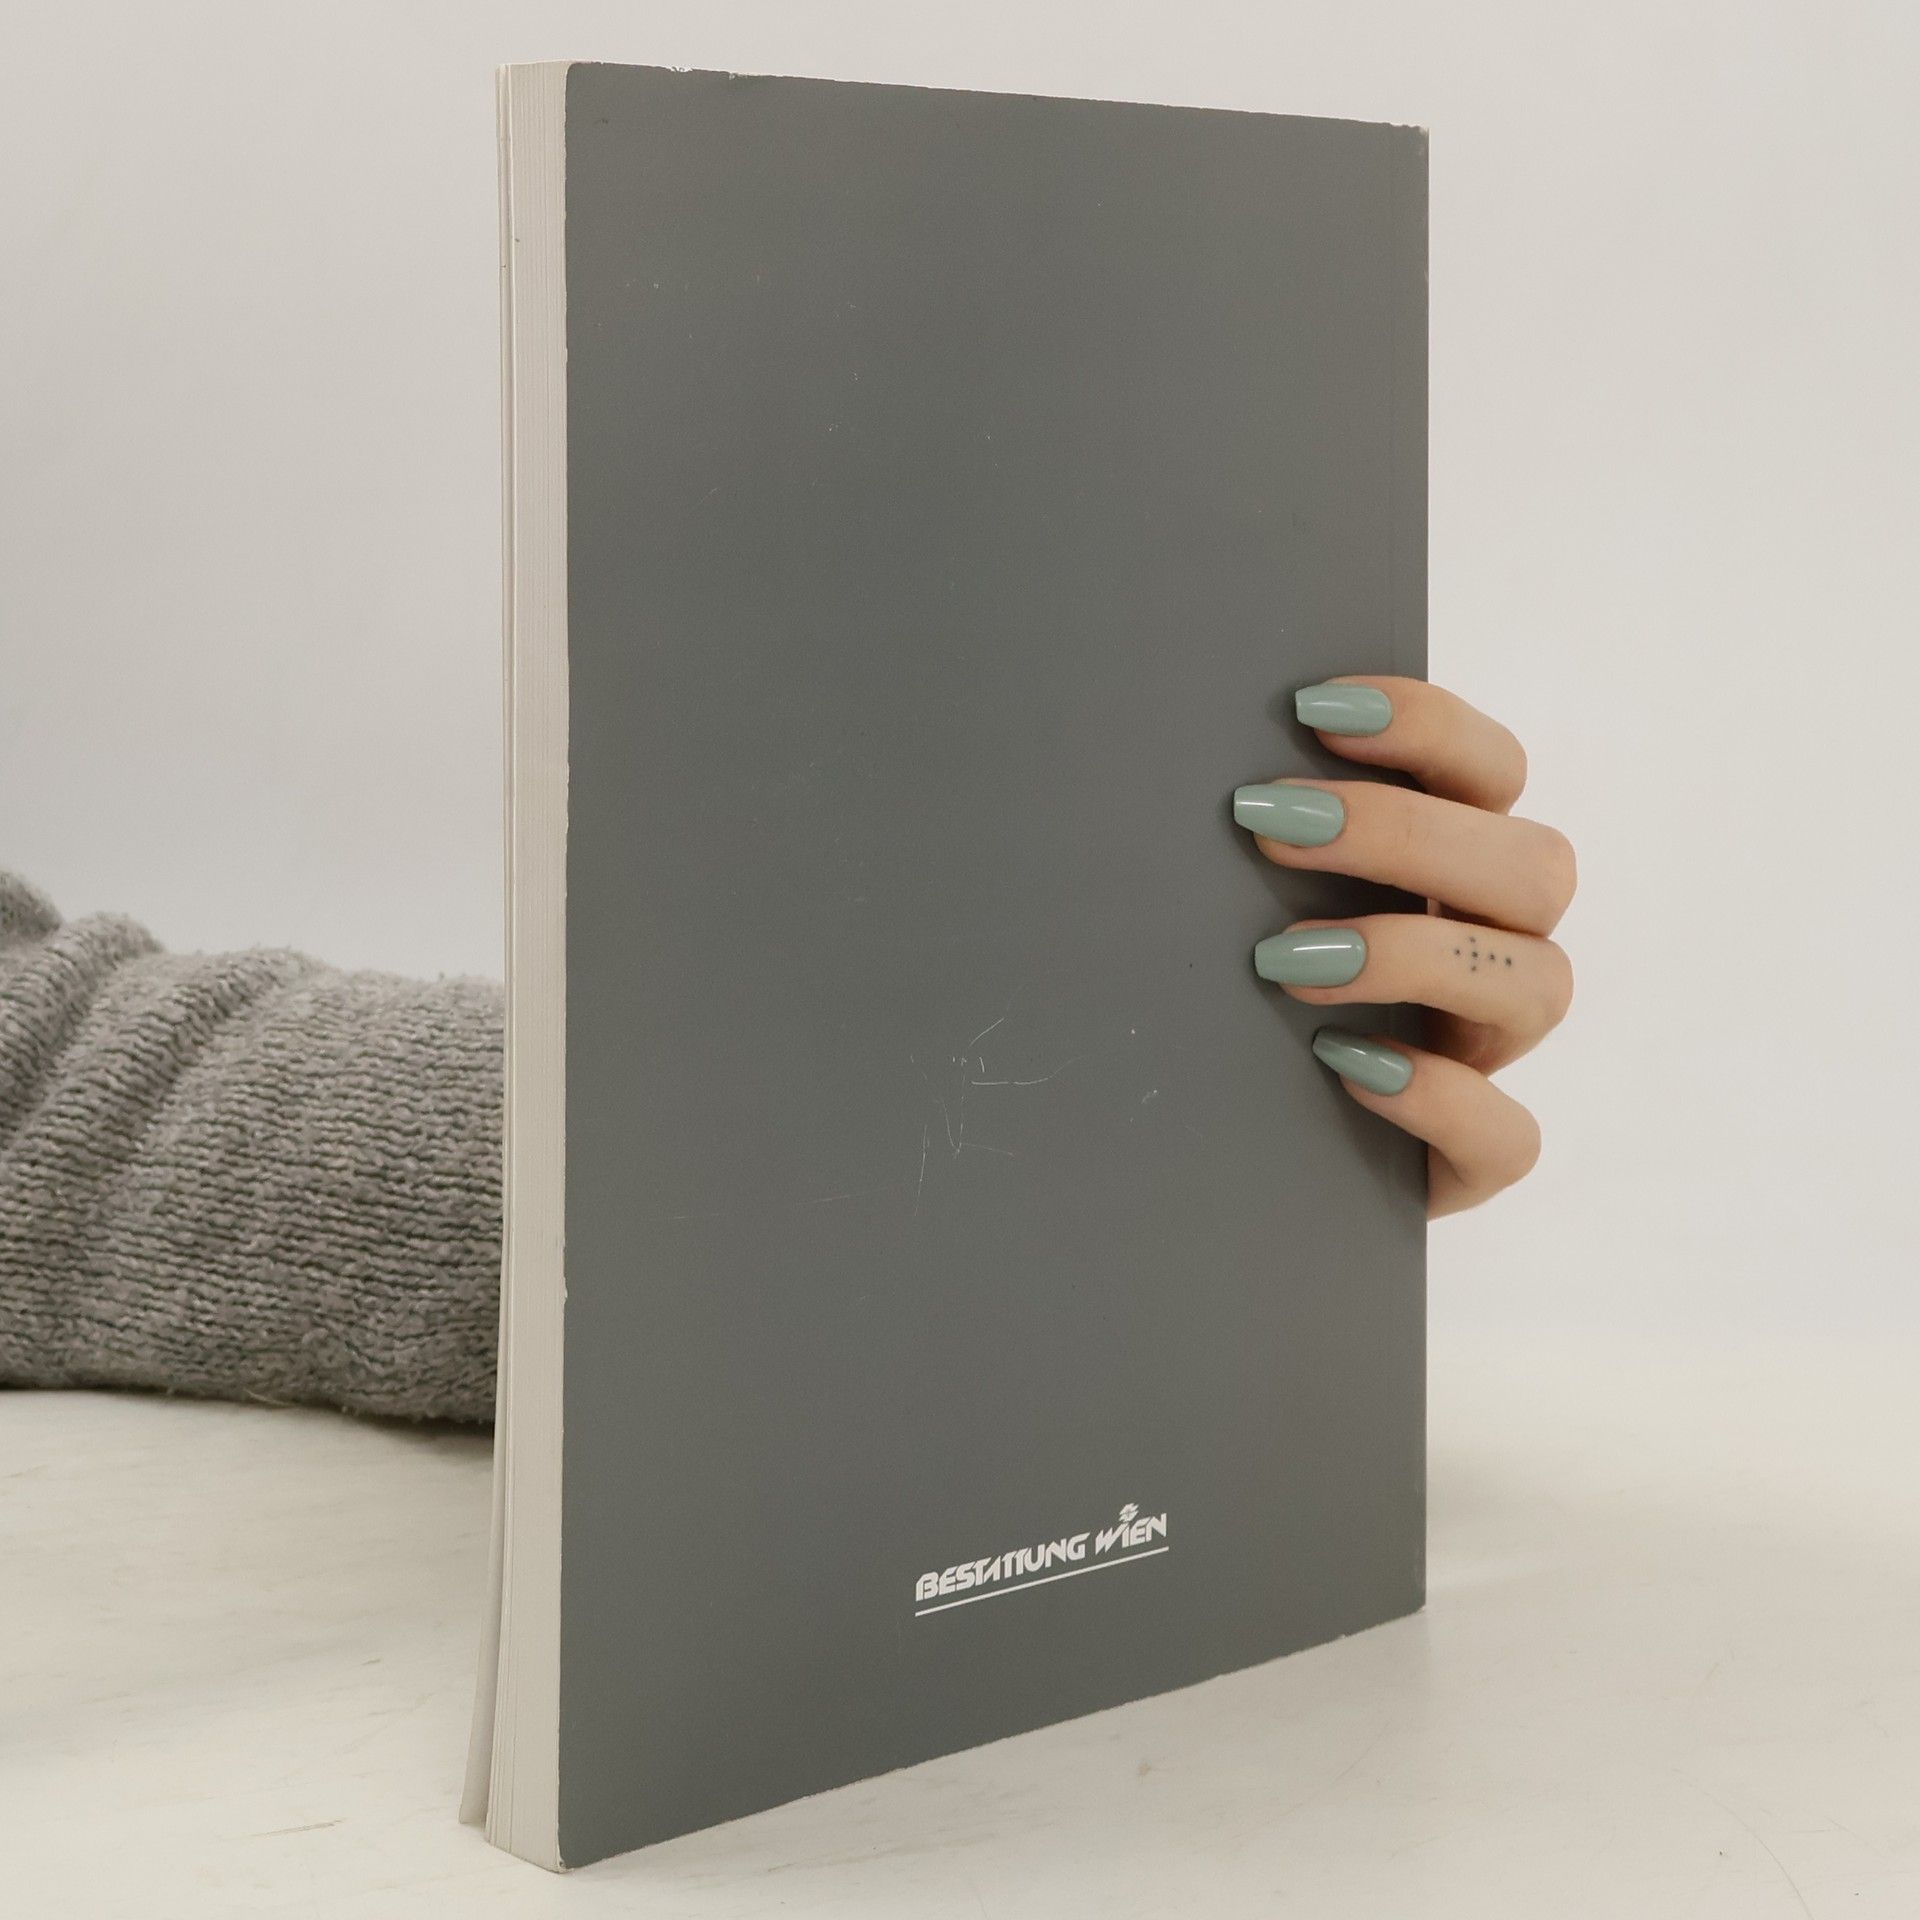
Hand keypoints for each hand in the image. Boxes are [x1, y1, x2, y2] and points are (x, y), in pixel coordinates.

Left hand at [1234, 678, 1574, 1217]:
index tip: (1312, 706)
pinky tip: (1345, 1067)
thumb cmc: (1216, 998)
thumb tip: (1195, 768)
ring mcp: (1487, 1059)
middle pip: (1534, 867)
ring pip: (1540, 984)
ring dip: (1412, 953)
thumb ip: (1253, 844)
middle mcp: (1488, 952)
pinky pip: (1507, 1135)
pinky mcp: (1469, 1163)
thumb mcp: (1234, 905)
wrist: (1200, 1158)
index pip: (1491, 773)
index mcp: (1447, 871)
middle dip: (1404, 834)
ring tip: (1281, 959)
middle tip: (1270, 826)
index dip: (1427, 728)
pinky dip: (1436, 1096)